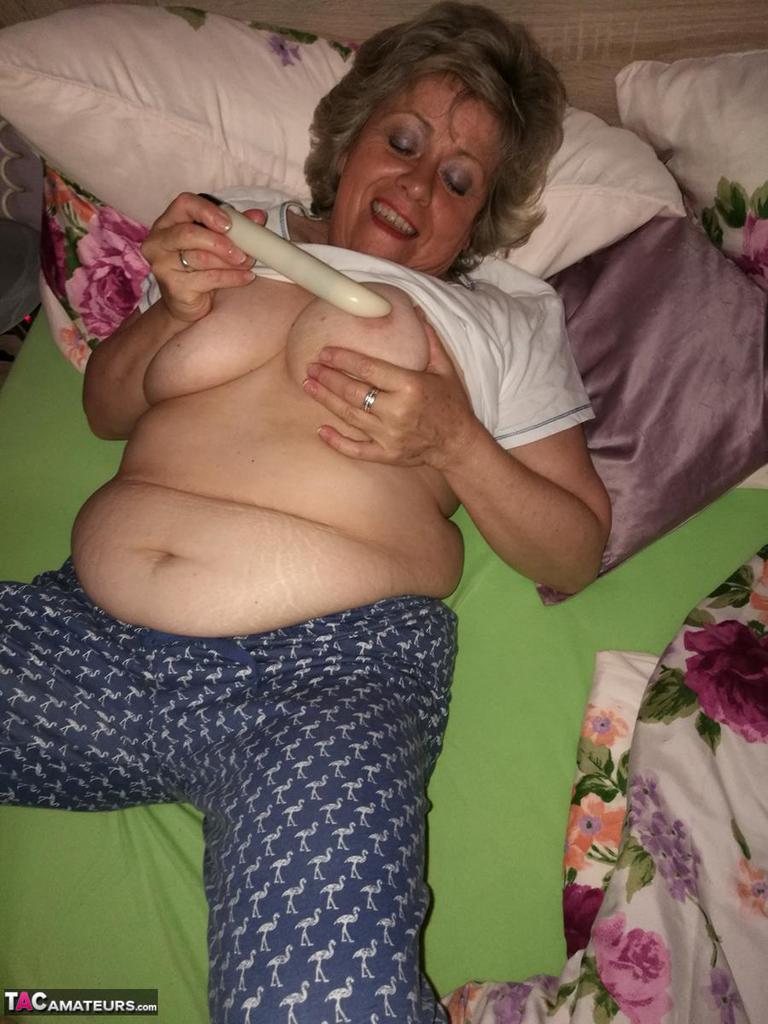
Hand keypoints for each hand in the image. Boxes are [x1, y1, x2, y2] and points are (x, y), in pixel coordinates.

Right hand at [140, 192, 265, 322]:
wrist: (188, 304)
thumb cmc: (201, 268)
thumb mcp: (217, 242)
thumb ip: (236, 227)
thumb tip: (259, 216)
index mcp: (169, 221)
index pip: (184, 203)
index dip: (208, 211)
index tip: (229, 224)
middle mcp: (159, 240)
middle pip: (189, 233)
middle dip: (220, 242)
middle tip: (242, 252)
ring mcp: (162, 264)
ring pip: (200, 258)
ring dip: (229, 261)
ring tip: (247, 264)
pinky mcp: (173, 287)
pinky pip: (208, 279)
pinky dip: (231, 277)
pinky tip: (246, 277)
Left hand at [303, 310, 477, 469]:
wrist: (459, 443)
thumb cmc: (452, 403)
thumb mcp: (445, 369)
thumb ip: (429, 341)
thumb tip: (416, 311)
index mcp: (410, 386)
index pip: (369, 369)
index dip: (343, 359)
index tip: (325, 352)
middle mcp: (397, 411)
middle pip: (353, 392)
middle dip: (328, 378)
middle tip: (310, 367)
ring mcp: (390, 436)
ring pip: (349, 416)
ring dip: (326, 400)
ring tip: (309, 385)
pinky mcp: (386, 455)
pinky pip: (356, 450)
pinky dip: (337, 441)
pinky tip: (320, 430)